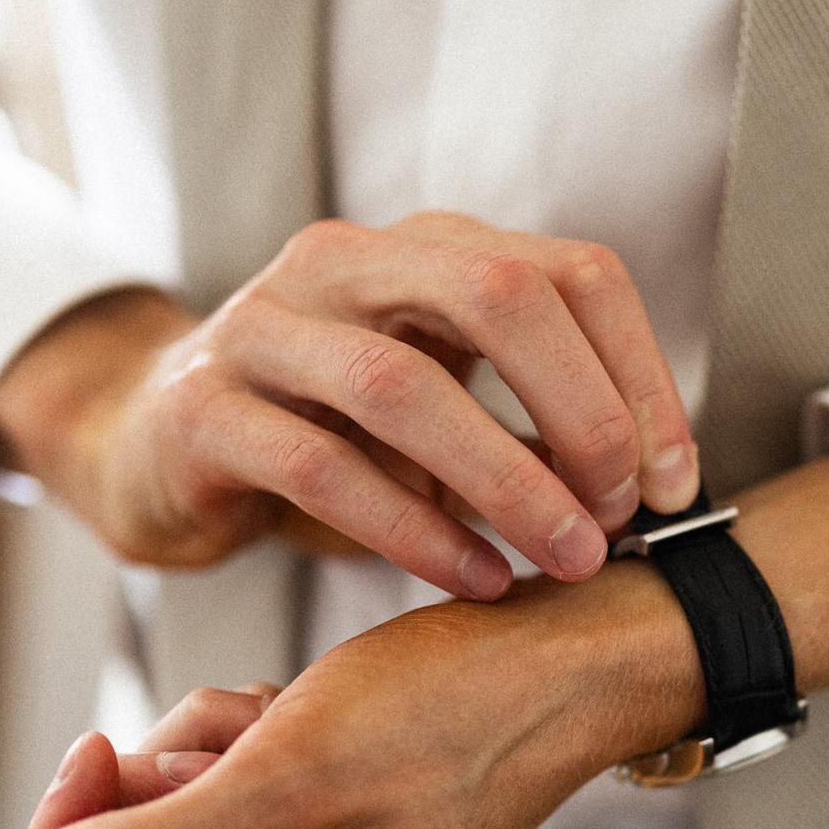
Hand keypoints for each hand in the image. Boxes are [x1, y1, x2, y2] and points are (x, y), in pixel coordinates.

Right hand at [0, 211, 701, 597]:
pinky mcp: (204, 410)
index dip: (641, 374)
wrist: (154, 446)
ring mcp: (265, 326)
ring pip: (403, 385)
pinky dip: (412, 530)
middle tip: (619, 513)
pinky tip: (473, 579)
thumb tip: (655, 488)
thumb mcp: (447, 413)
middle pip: (500, 296)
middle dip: (583, 412)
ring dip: (506, 482)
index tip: (674, 483)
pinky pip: (320, 465)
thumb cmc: (328, 434)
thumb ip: (537, 432)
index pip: (571, 273)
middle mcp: (347, 263)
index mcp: (428, 248)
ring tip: (566, 557)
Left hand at [0, 565, 695, 828]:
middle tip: (232, 742)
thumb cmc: (447, 721)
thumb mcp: (274, 782)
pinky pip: (194, 801)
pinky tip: (298, 721)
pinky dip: (227, 742)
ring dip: (193, 754)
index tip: (103, 757)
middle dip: (147, 796)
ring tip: (284, 727)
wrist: (554, 666)